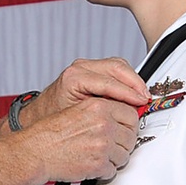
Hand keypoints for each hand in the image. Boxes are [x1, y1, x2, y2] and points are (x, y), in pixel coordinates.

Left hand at [23, 58, 148, 127]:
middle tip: (145, 98)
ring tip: (142, 96)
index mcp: (74, 77)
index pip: (109, 81)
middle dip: (135, 83)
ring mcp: (85, 66)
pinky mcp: (91, 69)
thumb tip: (125, 115)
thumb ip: (100, 113)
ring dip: (133, 79)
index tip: (141, 101)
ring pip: (118, 65)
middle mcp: (80, 68)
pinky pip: (114, 68)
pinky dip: (127, 78)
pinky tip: (132, 92)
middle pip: (116, 67)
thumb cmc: (53, 119)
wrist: (39, 115)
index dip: (128, 92)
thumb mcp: (77, 118)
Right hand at [23, 96, 139, 181]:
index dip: (128, 125)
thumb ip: (103, 112)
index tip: (125, 129)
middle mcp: (103, 124)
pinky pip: (113, 170)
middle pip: (131, 136)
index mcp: (99, 107)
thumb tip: (124, 119)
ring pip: (125, 155)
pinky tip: (91, 164)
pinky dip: (103, 171)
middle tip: (109, 145)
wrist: (37, 151)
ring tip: (97, 155)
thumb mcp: (79, 110)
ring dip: (114, 158)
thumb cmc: (52, 133)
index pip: (131, 115)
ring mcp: (102, 145)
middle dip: (122, 143)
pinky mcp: (99, 164)